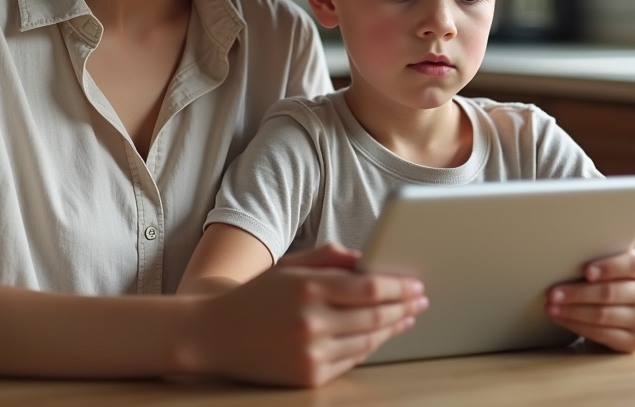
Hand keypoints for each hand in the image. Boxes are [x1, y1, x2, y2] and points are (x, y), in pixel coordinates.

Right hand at [185, 245, 427, 386]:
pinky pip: (350, 361)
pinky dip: (369, 347)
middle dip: (402, 307)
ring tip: (406, 317)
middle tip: (421, 300)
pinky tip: (379, 336)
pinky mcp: (307, 376)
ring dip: (392, 329)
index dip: (398, 286)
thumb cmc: (256, 296)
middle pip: (374, 316)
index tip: (416, 284)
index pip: (368, 287)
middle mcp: (310, 322)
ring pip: (366, 341)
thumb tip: (367, 259)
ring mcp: (309, 353)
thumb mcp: (289, 266)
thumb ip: (328, 258)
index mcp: (307, 288)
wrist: (213, 334)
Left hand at [546, 249, 634, 352]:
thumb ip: (604, 248)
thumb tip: (571, 241)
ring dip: (572, 312)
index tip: (586, 271)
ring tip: (551, 307)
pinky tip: (562, 319)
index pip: (631, 265)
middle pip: (610, 293)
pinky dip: (578, 327)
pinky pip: (603, 335)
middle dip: (577, 293)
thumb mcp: (621, 257)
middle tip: (552, 293)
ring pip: (603, 316)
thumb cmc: (621, 273)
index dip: (608, 268)